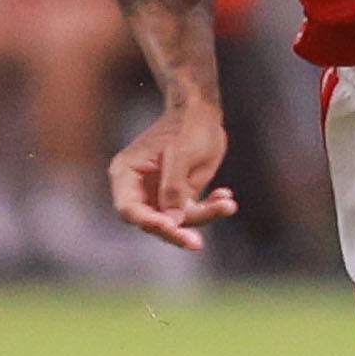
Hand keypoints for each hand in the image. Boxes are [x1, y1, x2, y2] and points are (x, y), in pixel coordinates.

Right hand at [109, 103, 237, 249]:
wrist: (202, 112)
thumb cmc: (186, 126)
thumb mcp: (179, 154)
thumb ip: (173, 187)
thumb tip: (171, 222)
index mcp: (127, 174)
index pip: (129, 209)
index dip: (148, 221)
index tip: (170, 226)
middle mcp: (140, 189)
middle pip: (152, 222)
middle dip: (176, 231)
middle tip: (195, 243)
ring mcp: (160, 195)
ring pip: (177, 221)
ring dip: (204, 217)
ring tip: (227, 204)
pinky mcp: (180, 197)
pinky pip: (194, 213)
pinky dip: (211, 208)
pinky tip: (226, 197)